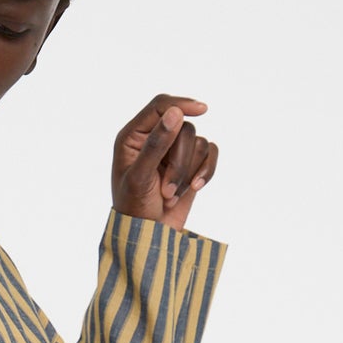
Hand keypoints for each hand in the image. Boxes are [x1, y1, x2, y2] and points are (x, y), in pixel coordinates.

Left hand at [111, 93, 218, 229]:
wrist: (148, 237)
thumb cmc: (135, 209)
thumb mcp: (140, 178)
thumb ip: (155, 144)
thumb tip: (175, 112)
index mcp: (133, 137)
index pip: (160, 106)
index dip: (181, 104)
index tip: (202, 109)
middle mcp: (154, 138)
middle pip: (183, 128)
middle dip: (179, 161)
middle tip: (167, 190)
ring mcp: (173, 151)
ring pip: (197, 142)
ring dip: (188, 172)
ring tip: (171, 196)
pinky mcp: (190, 164)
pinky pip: (210, 152)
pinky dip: (205, 171)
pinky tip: (195, 188)